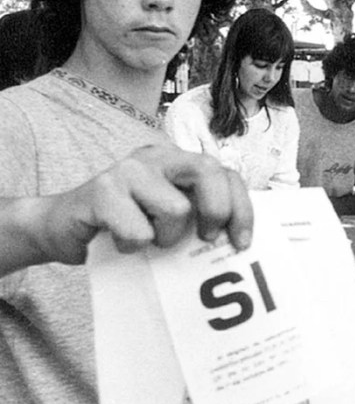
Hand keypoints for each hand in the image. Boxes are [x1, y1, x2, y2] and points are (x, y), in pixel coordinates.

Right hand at [39, 145, 252, 263]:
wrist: (63, 227)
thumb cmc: (126, 225)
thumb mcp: (169, 218)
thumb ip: (199, 216)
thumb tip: (239, 243)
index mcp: (178, 161)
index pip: (226, 174)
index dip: (242, 209)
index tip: (241, 243)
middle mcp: (156, 158)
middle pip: (207, 172)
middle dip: (217, 211)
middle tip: (206, 238)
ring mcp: (127, 170)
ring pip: (176, 209)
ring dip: (166, 237)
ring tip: (148, 239)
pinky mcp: (101, 190)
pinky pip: (139, 231)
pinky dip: (134, 246)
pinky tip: (119, 241)